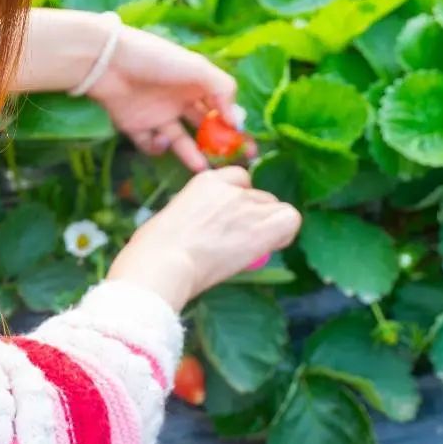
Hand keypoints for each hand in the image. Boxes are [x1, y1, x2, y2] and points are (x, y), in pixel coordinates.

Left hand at [87, 24, 239, 171]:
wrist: (108, 61)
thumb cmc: (156, 59)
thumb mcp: (198, 68)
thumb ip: (224, 91)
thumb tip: (239, 120)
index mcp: (196, 83)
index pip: (221, 109)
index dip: (234, 128)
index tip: (247, 146)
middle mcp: (179, 99)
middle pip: (203, 128)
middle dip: (217, 146)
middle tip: (229, 163)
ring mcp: (157, 114)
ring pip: (180, 141)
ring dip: (191, 154)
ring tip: (201, 167)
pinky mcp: (135, 126)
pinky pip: (151, 144)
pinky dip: (158, 146)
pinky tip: (162, 138)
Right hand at [108, 167, 300, 312]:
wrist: (163, 264)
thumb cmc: (152, 250)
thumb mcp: (171, 219)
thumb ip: (194, 216)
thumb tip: (199, 232)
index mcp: (205, 181)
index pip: (238, 179)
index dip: (240, 199)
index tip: (233, 220)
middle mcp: (230, 188)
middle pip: (259, 196)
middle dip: (256, 216)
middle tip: (242, 240)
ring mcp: (247, 206)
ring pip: (277, 208)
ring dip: (270, 226)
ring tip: (255, 247)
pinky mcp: (260, 227)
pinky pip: (290, 220)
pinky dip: (286, 233)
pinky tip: (272, 247)